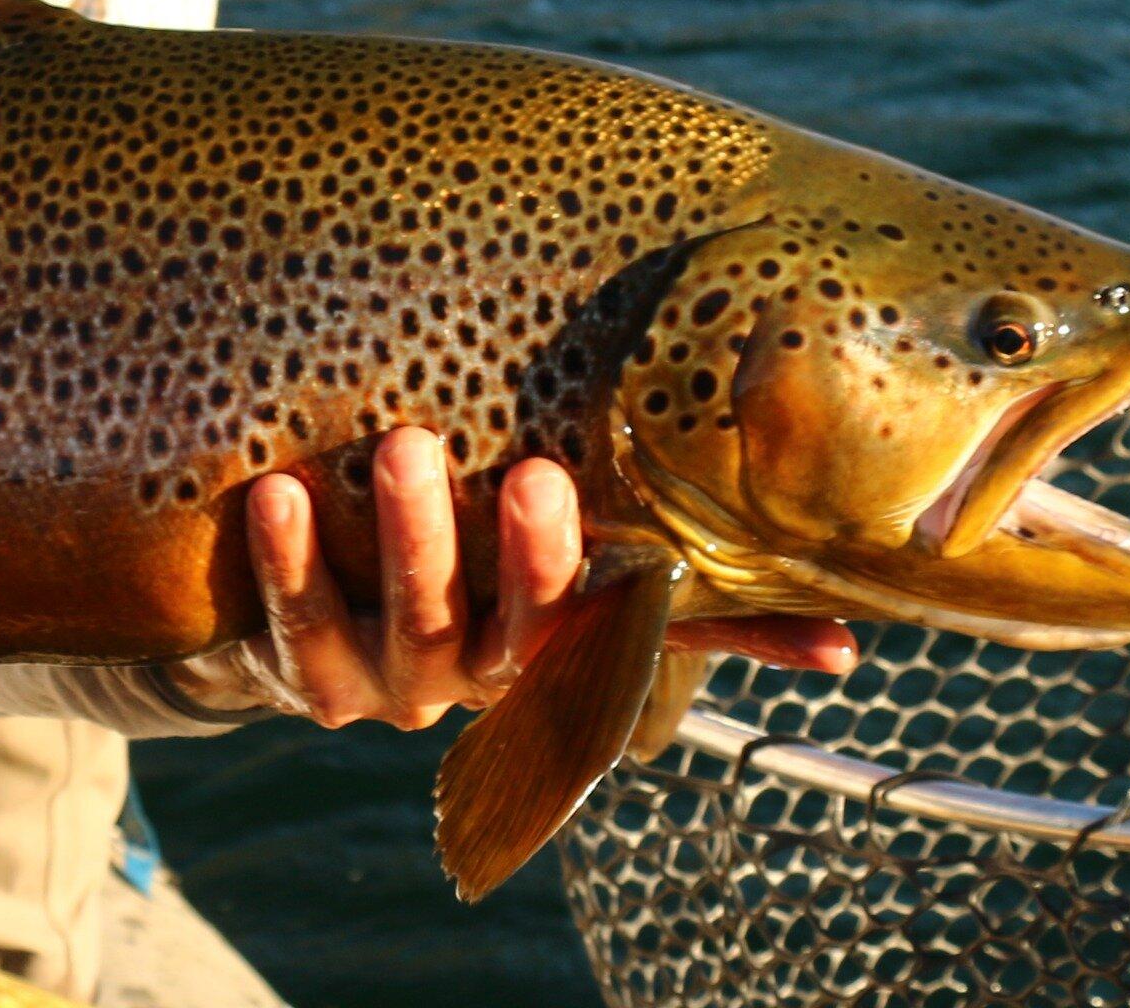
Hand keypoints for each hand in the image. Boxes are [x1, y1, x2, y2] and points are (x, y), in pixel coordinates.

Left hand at [166, 429, 856, 729]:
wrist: (318, 637)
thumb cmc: (479, 586)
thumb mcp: (587, 599)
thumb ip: (700, 612)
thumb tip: (851, 644)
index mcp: (550, 651)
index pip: (594, 623)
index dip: (599, 572)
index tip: (591, 491)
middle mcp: (475, 677)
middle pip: (503, 629)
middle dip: (520, 555)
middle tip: (529, 471)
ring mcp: (388, 681)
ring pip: (400, 622)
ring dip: (406, 539)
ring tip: (400, 448)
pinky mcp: (308, 676)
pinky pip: (299, 623)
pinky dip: (289, 561)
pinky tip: (278, 491)